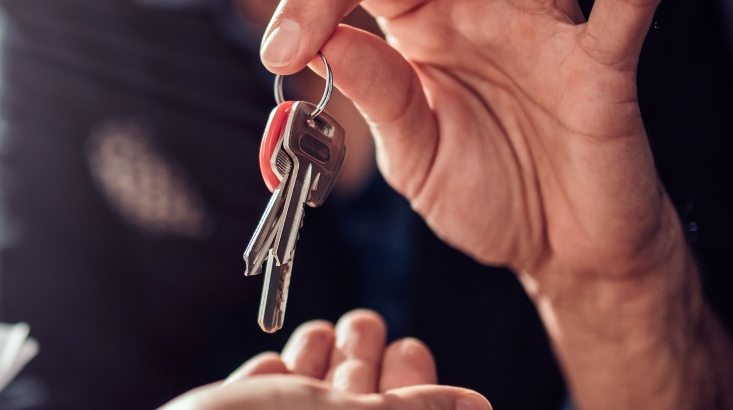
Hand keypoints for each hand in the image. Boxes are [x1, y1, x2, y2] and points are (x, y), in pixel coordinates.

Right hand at [162, 310, 489, 409]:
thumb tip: (478, 406)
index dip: (407, 380)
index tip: (408, 343)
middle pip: (347, 406)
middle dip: (355, 363)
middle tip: (364, 319)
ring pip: (300, 405)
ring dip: (311, 365)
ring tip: (322, 331)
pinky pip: (255, 407)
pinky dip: (265, 389)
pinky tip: (271, 366)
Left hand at [255, 0, 732, 407]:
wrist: (560, 251)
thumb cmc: (487, 191)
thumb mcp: (413, 153)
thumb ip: (379, 95)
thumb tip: (325, 43)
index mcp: (421, 27)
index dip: (316, 3)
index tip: (282, 49)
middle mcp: (480, 11)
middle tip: (317, 18)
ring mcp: (542, 30)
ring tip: (427, 3)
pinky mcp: (599, 68)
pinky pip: (617, 18)